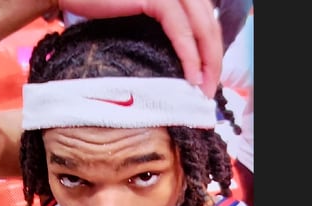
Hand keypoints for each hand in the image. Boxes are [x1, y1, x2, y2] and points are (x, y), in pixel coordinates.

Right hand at [57, 0, 222, 96]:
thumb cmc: (96, 6)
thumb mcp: (137, 16)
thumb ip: (159, 26)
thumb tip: (180, 58)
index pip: (206, 20)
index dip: (211, 50)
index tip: (208, 78)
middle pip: (209, 24)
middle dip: (214, 60)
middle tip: (210, 91)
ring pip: (202, 28)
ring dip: (207, 62)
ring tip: (203, 89)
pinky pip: (181, 30)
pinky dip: (190, 55)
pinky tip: (191, 77)